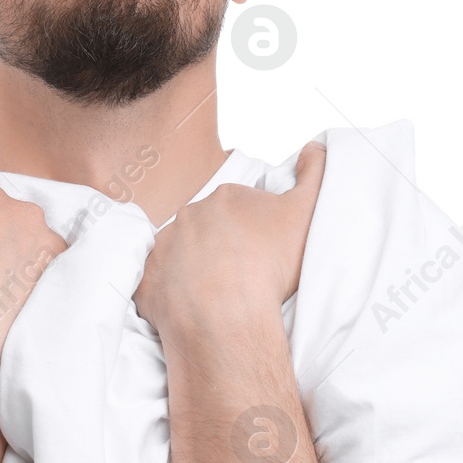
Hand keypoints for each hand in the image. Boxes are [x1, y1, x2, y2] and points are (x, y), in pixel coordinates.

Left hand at [133, 141, 325, 338]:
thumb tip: (314, 147)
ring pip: (180, 253)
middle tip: (241, 275)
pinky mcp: (147, 280)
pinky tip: (188, 306)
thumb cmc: (270, 265)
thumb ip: (314, 174)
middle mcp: (189, 214)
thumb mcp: (306, 213)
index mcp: (226, 197)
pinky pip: (157, 282)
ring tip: (216, 294)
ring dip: (193, 267)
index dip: (253, 231)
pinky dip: (169, 292)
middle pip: (208, 229)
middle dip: (222, 246)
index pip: (240, 208)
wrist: (229, 316)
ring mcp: (164, 246)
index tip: (262, 253)